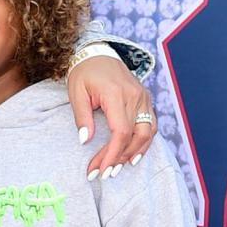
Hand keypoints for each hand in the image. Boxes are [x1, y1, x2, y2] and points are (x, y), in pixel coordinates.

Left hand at [68, 56, 156, 177]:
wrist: (98, 53)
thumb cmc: (84, 72)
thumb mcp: (76, 92)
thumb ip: (81, 117)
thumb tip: (85, 140)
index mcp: (116, 94)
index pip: (120, 132)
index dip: (112, 154)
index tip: (100, 169)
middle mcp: (135, 96)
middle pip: (134, 136)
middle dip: (119, 158)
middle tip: (104, 173)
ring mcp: (143, 97)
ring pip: (146, 133)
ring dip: (134, 153)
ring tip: (117, 168)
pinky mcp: (145, 99)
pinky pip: (150, 125)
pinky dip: (143, 142)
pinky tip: (132, 155)